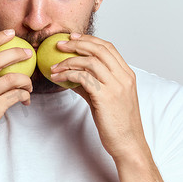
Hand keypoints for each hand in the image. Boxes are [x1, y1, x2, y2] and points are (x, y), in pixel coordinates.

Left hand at [50, 33, 146, 160]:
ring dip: (68, 61)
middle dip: (77, 44)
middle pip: (99, 49)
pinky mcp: (105, 97)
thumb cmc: (117, 123)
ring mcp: (116, 86)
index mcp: (127, 74)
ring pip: (90, 61)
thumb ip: (92, 85)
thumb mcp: (106, 99)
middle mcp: (124, 77)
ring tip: (54, 66)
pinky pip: (83, 78)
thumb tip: (72, 76)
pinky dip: (68, 75)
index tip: (73, 38)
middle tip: (60, 45)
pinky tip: (58, 78)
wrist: (128, 143)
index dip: (89, 39)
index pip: (108, 48)